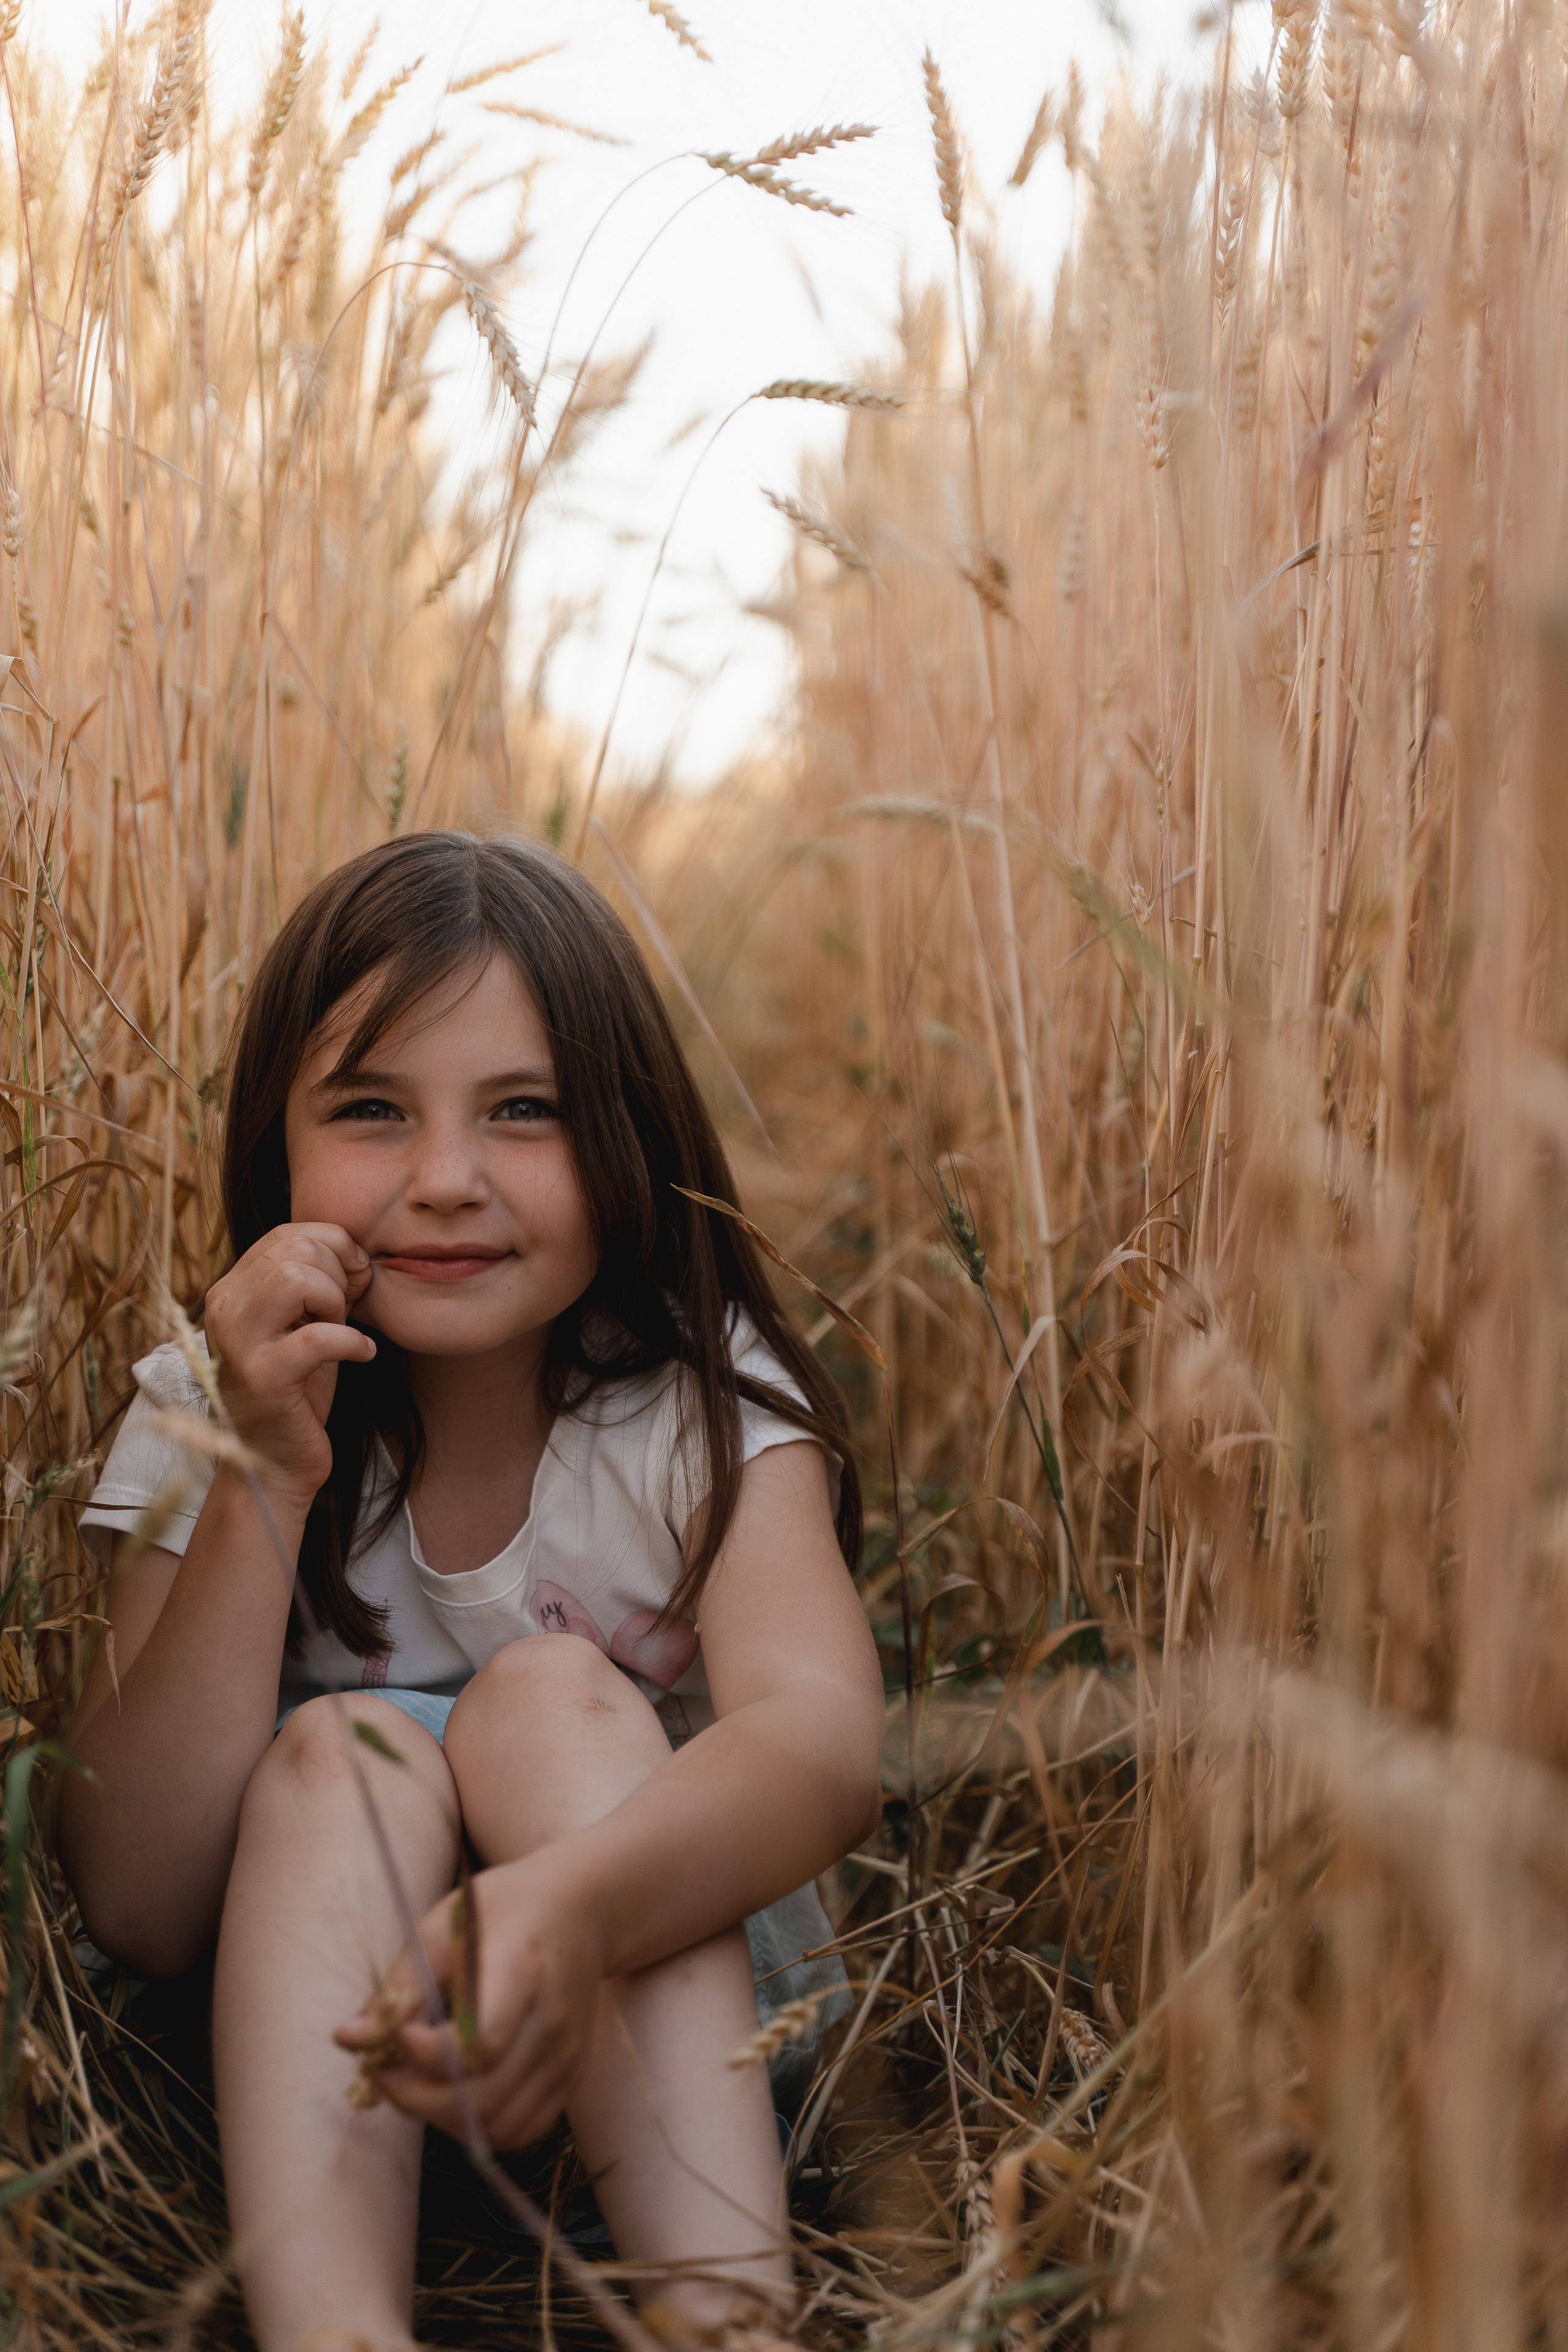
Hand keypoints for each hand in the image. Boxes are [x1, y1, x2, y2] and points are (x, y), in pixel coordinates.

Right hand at [203, 1223, 375, 1502]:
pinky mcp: (263, 1379)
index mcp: (230, 1290)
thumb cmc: (296, 1390)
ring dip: (335, 1301)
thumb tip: (356, 1253)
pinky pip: (317, 1337)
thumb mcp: (301, 1324)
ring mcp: (239, 1344)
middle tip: (349, 1306)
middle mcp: (224, 1310)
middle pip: (294, 1251)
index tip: (353, 1276)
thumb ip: (315, 1283)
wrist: (276, 1462)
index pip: (285, 1235)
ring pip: (297, 1279)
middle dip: (337, 1272)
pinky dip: (352, 1342)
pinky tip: (362, 1354)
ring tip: (342, 1328)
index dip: (333, 1245)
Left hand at [333, 1853, 605, 2149]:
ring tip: (415, 2083)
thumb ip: (403, 1985)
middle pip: (486, 2096)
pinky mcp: (570, 2075)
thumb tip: (349, 2038)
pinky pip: (521, 2130)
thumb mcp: (447, 1924)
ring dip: (443, 2118)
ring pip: (500, 2125)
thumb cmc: (504, 1908)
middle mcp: (552, 2020)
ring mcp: (566, 2054)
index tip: (394, 2037)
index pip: (482, 2043)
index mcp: (523, 1968)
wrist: (581, 1908)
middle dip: (418, 2097)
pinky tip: (453, 2094)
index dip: (428, 2056)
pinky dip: (477, 2127)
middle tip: (384, 2071)